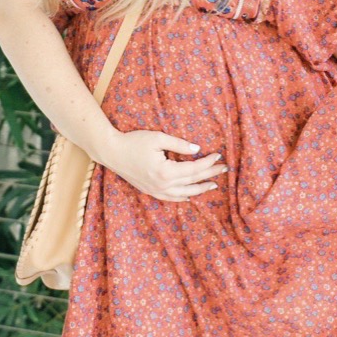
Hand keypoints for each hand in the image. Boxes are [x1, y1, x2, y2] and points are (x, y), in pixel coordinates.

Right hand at [100, 129, 227, 200]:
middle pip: (192, 181)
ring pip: (184, 193)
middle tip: (224, 169)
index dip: (208, 162)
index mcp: (165, 171)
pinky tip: (189, 195)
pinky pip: (170, 198)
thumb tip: (197, 150)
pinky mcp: (150, 190)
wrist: (111, 152)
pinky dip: (182, 197)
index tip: (219, 156)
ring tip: (213, 185)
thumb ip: (179, 144)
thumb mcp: (158, 138)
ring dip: (200, 189)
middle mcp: (162, 184)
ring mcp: (155, 190)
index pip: (193, 168)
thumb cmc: (133, 142)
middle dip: (210, 174)